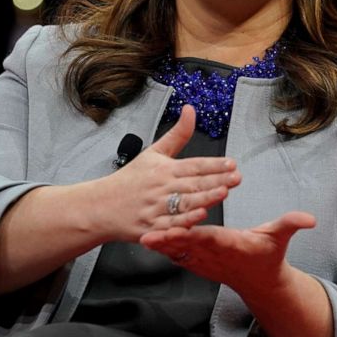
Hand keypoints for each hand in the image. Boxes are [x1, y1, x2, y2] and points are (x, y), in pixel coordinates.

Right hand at [90, 105, 240, 241]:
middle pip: (193, 184)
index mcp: (164, 169)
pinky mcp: (151, 227)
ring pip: (184, 203)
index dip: (214, 164)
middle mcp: (161, 187)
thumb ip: (178, 134)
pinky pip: (170, 225)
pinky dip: (184, 222)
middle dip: (216, 180)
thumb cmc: (130, 180)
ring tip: (223, 193)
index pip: (194, 165)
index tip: (231, 163)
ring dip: (204, 198)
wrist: (101, 206)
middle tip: (236, 178)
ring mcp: (156, 208)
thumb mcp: (154, 152)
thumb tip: (190, 109)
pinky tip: (199, 217)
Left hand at [140, 211, 316, 296]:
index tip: (180, 229)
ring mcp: (204, 261)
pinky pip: (179, 255)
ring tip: (142, 239)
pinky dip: (165, 250)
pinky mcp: (198, 263)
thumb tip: (311, 219)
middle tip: (148, 237)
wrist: (261, 283)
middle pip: (188, 245)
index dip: (195, 233)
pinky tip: (149, 241)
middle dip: (169, 241)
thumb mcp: (280, 238)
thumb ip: (291, 225)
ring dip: (162, 246)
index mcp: (230, 243)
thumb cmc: (269, 255)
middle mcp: (214, 254)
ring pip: (179, 252)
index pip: (211, 237)